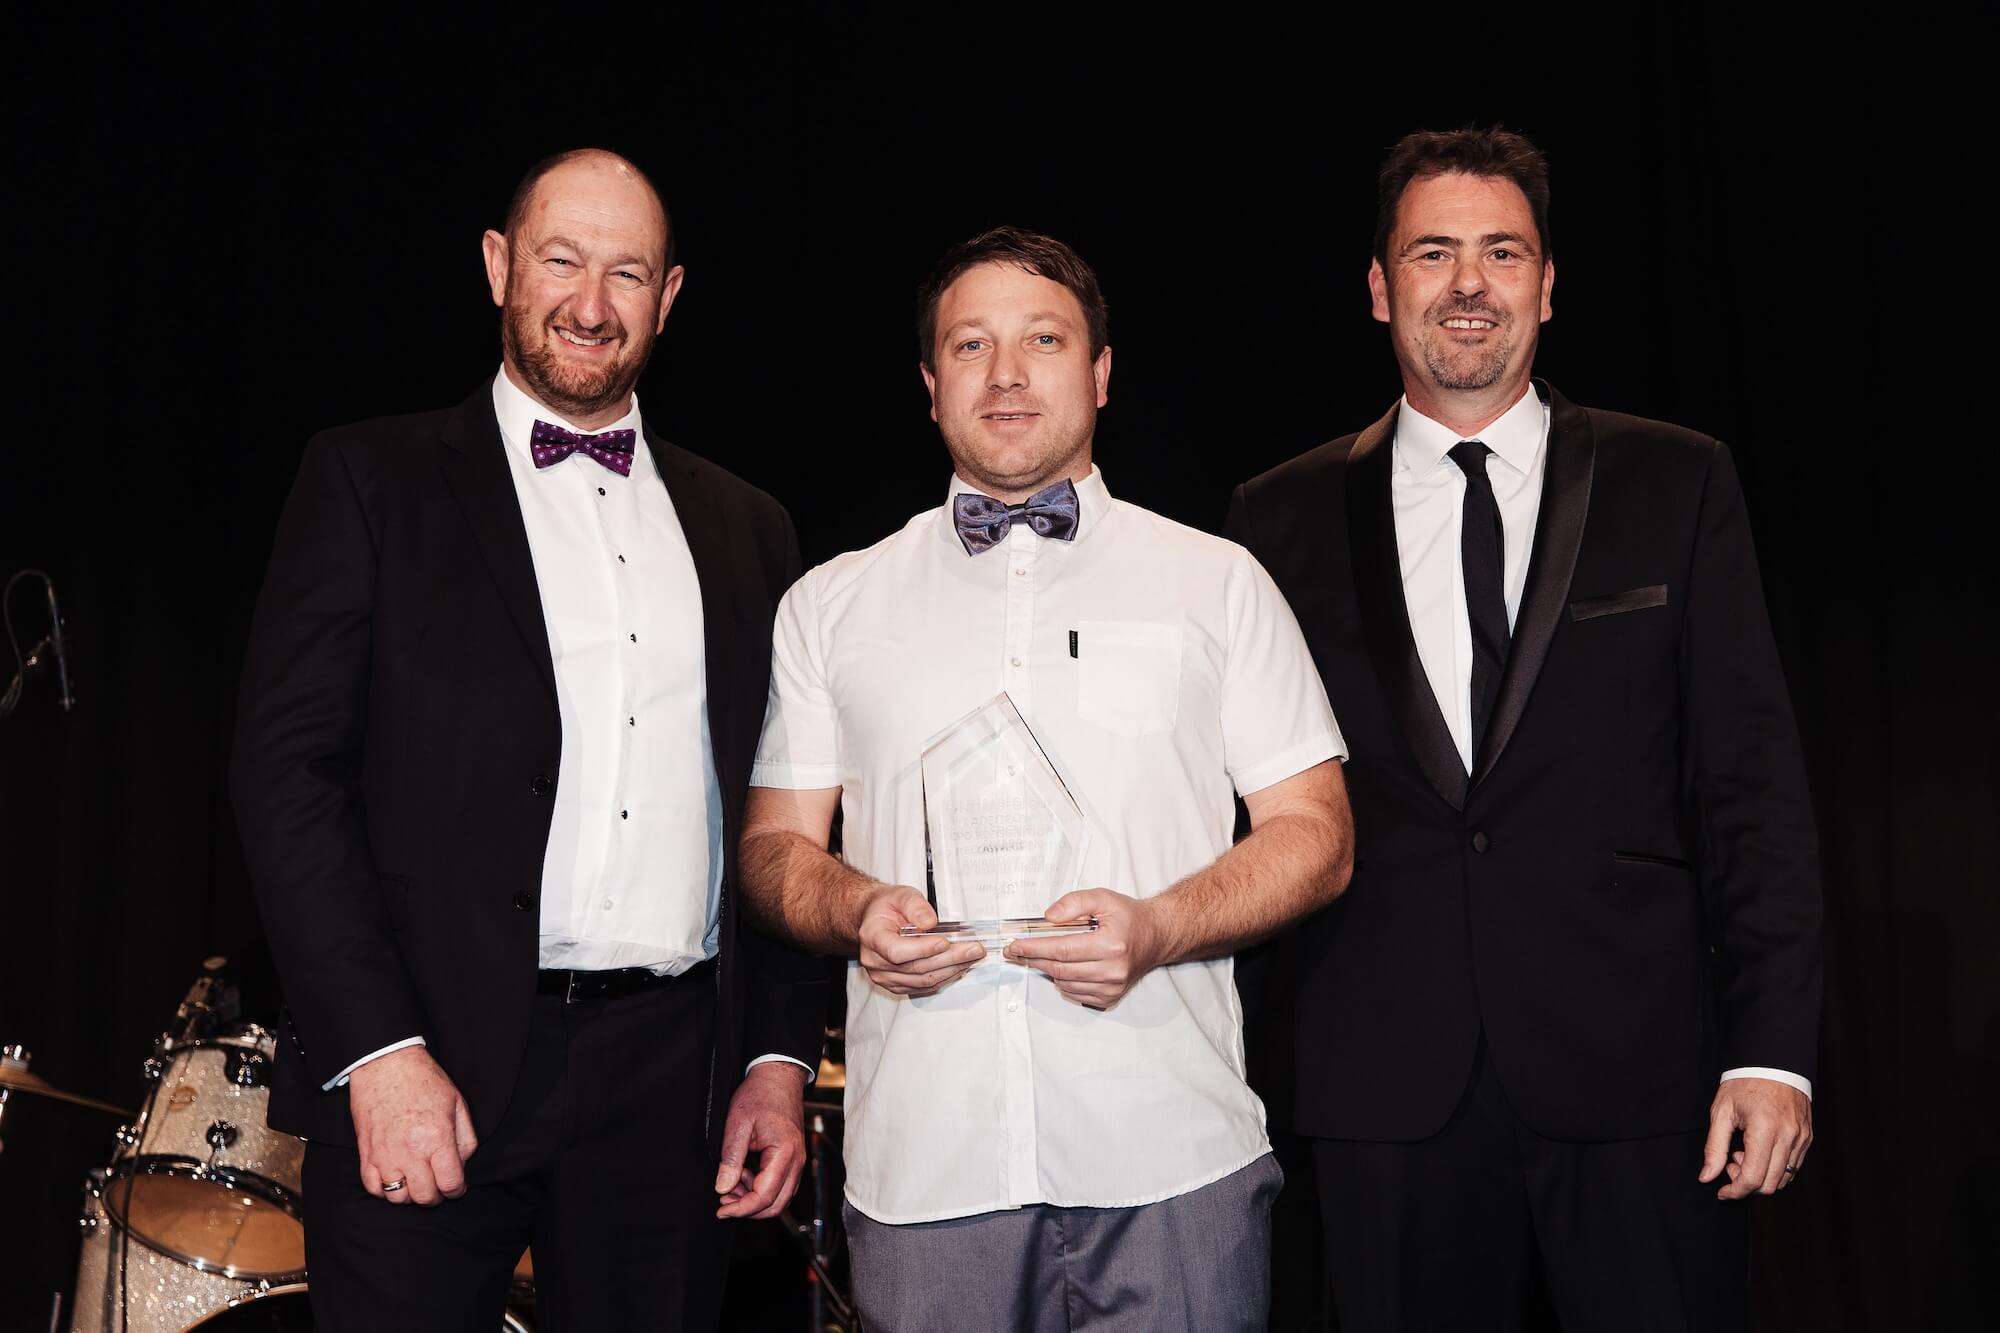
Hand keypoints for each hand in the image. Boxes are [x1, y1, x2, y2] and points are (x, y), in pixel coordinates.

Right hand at [347, 1046, 477, 1205]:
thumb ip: (466, 1138)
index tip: (457, 1187)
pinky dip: (385, 1191)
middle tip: (438, 1185)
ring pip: (398, 1198)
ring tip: (417, 1181)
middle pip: (425, 1197)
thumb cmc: (424, 1081)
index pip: (450, 1183)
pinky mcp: (366, 1154)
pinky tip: (395, 1178)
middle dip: (436, 1196)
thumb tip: (462, 1165)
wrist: (386, 1065)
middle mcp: (410, 1151)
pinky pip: (373, 1188)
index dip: (457, 1190)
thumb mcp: (458, 1104)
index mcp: (437, 1138)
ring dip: (410, 1195)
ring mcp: (385, 1155)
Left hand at [715, 1061, 809, 1219]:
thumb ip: (731, 1159)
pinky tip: (743, 1176)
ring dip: (754, 1200)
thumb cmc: (760, 1094)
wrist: (778, 1077)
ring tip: (731, 1185)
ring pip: (779, 1198)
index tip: (721, 1209)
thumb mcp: (738, 1124)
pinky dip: (761, 1189)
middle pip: (775, 1205)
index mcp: (784, 1153)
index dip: (740, 1209)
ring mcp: (797, 1161)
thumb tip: (722, 1188)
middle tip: (723, 1200)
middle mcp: (796, 1161)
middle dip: (747, 1209)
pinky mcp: (793, 1159)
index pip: (764, 1197)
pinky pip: (780, 1186)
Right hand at [856, 885, 984, 996]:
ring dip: (951, 970)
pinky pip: (923, 986)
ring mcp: (885, 977)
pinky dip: (944, 977)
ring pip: (923, 980)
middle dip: (950, 958)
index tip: (945, 942)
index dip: (923, 949)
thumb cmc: (888, 907)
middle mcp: (875, 961)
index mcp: (873, 937)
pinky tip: (958, 967)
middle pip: (916, 967)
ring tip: (971, 957)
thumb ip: (915, 906)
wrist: (876, 918)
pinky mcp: (897, 985)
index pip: (897, 951)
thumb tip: (930, 922)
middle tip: (974, 949)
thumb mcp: (901, 895)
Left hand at [1002, 888, 1164, 1008]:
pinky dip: (1063, 982)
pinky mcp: (1110, 997)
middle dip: (1033, 959)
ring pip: (1065, 983)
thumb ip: (1074, 902)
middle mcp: (1113, 969)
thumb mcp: (1103, 898)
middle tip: (1016, 951)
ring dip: (1047, 970)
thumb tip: (1048, 917)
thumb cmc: (1129, 917)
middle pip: (1060, 968)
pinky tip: (1062, 967)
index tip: (1015, 945)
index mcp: (1111, 944)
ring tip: (1040, 955)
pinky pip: (1075, 993)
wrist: (1156, 936)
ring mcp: (1112, 987)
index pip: (1062, 949)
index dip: (1034, 947)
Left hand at [1699, 1077, 1812, 1198]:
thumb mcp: (1721, 1112)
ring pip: (1784, 1179)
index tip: (1722, 1191)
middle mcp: (1788, 1137)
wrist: (1773, 1061)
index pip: (1752, 1177)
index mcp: (1764, 1129)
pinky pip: (1793, 1167)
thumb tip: (1707, 1177)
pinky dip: (1775, 1169)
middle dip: (1746, 1184)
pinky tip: (1759, 1151)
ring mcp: (1801, 1138)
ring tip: (1743, 1153)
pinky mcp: (1807, 1137)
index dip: (1735, 1191)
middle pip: (1770, 1184)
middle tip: (1730, 1163)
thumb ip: (1714, 1148)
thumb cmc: (1744, 1083)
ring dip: (1761, 1177)